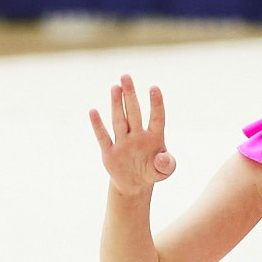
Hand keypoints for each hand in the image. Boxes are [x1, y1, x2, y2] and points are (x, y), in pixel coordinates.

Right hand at [88, 75, 174, 195]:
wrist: (134, 184)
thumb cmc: (152, 171)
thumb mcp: (164, 172)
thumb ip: (167, 165)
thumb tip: (163, 159)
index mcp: (154, 137)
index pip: (156, 118)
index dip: (156, 104)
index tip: (154, 88)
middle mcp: (137, 135)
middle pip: (134, 113)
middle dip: (130, 95)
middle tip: (126, 76)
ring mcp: (123, 142)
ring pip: (119, 120)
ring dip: (117, 105)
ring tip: (115, 87)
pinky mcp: (109, 152)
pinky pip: (103, 137)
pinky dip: (98, 125)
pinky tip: (93, 111)